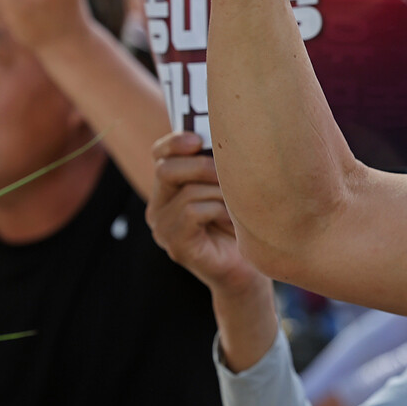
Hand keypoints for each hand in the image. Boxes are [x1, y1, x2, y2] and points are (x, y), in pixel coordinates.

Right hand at [147, 131, 266, 294]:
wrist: (248, 271)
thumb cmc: (241, 225)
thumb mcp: (227, 188)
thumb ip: (216, 165)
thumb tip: (223, 134)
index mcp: (168, 189)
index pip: (159, 155)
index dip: (174, 142)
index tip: (197, 139)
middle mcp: (158, 208)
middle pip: (167, 169)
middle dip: (203, 166)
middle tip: (230, 172)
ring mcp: (163, 229)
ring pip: (188, 191)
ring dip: (220, 194)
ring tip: (237, 206)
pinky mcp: (176, 246)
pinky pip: (193, 212)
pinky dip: (218, 211)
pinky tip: (233, 222)